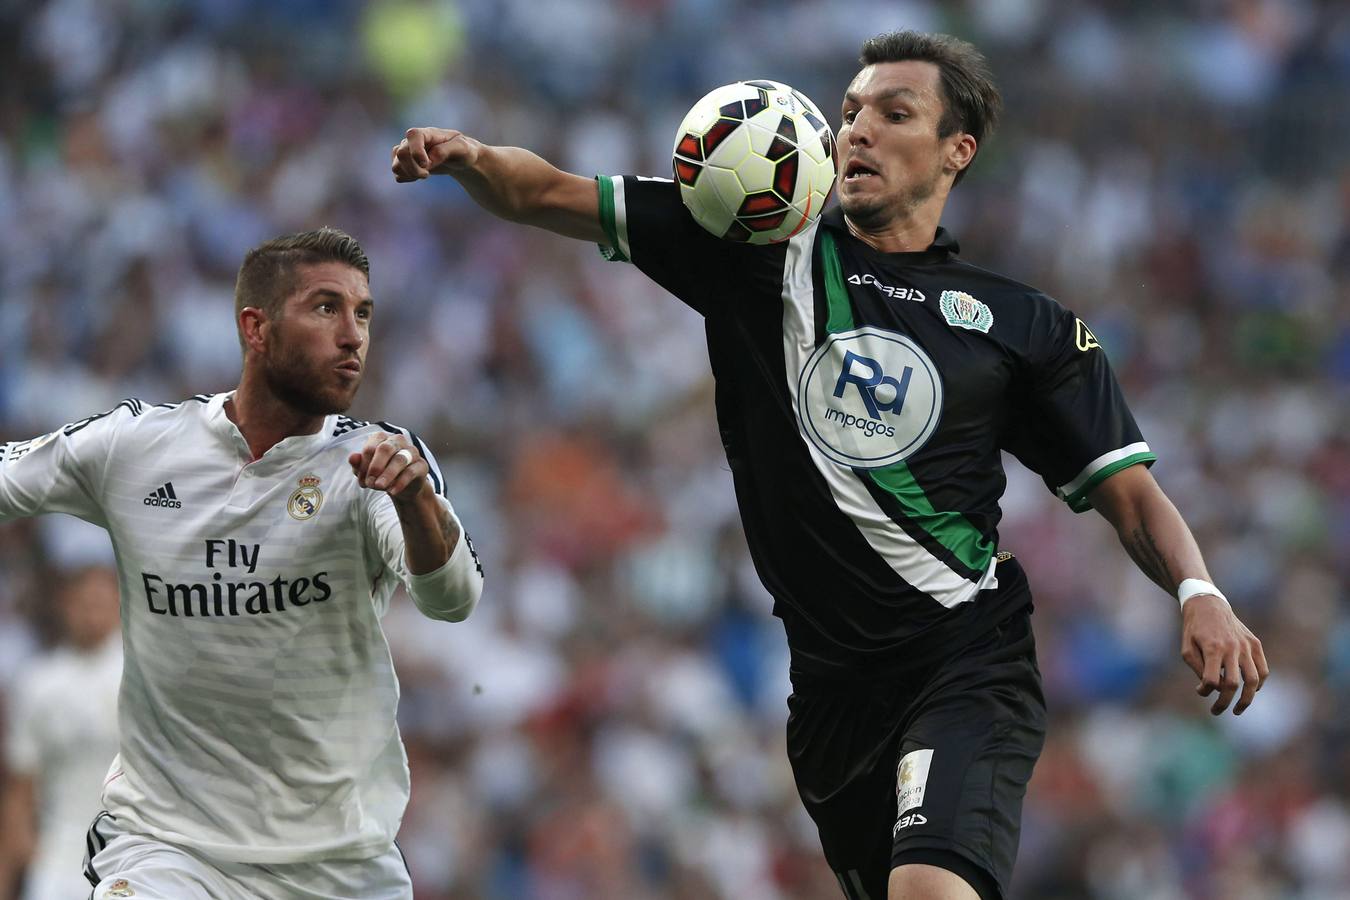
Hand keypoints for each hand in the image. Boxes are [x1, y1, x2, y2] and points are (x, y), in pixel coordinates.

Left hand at [349, 432, 428, 503]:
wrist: (401, 487)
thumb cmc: (380, 474)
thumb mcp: (367, 471)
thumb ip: (358, 464)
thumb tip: (352, 457)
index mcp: (382, 438)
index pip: (371, 447)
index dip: (364, 465)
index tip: (362, 481)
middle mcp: (398, 441)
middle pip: (386, 448)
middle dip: (376, 467)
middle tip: (369, 483)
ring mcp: (412, 452)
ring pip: (400, 459)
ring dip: (387, 475)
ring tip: (379, 487)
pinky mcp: (421, 465)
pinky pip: (411, 471)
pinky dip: (400, 482)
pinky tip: (392, 492)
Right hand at [391, 127, 479, 181]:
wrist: (459, 158)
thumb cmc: (462, 150)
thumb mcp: (461, 148)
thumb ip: (445, 151)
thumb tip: (428, 161)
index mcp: (427, 133)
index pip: (413, 135)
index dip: (416, 152)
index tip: (427, 165)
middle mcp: (413, 140)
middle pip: (401, 154)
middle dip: (414, 169)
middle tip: (427, 174)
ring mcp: (407, 151)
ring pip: (396, 166)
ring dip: (410, 174)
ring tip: (425, 174)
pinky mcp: (405, 163)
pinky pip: (398, 174)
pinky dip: (407, 178)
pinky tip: (419, 176)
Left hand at [1180, 594, 1268, 715]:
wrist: (1208, 605)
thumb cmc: (1194, 629)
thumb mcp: (1187, 648)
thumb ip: (1198, 669)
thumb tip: (1210, 688)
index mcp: (1213, 648)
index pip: (1212, 680)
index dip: (1205, 691)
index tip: (1200, 691)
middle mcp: (1232, 648)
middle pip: (1233, 684)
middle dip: (1224, 702)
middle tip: (1216, 711)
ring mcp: (1246, 646)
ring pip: (1253, 680)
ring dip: (1247, 699)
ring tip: (1238, 710)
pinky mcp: (1255, 644)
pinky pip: (1262, 669)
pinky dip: (1258, 684)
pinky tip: (1250, 691)